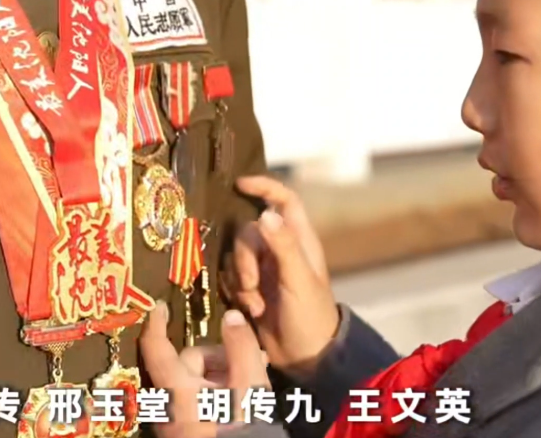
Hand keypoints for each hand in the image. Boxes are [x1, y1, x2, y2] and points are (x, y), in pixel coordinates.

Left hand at [139, 301, 269, 437]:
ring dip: (222, 373)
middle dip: (220, 355)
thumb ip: (241, 347)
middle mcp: (168, 405)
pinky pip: (197, 400)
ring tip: (256, 377)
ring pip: (195, 382)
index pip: (157, 347)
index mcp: (177, 390)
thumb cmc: (243, 430)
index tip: (159, 307)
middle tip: (254, 359)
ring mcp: (175, 421)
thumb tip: (231, 316)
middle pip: (188, 363)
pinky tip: (244, 395)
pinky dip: (217, 391)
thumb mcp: (251, 385)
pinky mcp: (185, 432)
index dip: (157, 324)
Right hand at [229, 175, 339, 375]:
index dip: (263, 187)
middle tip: (253, 285)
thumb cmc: (311, 316)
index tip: (239, 184)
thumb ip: (283, 246)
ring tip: (256, 304)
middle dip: (244, 259)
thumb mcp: (299, 279)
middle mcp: (279, 250)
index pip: (283, 200)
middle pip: (248, 233)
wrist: (306, 356)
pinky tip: (250, 310)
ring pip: (235, 256)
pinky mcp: (250, 288)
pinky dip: (236, 292)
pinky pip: (230, 277)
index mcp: (298, 241)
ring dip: (240, 281)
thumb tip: (265, 214)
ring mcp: (263, 269)